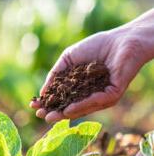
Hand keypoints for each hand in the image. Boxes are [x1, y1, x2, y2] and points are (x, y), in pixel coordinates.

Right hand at [31, 12, 153, 122]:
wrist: (122, 39)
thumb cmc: (96, 46)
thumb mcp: (68, 59)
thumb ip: (55, 74)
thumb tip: (42, 92)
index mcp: (78, 86)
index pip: (60, 97)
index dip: (46, 102)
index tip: (33, 105)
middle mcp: (89, 94)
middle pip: (69, 107)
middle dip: (54, 112)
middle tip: (41, 115)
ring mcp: (101, 96)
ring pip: (81, 108)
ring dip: (65, 113)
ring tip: (51, 116)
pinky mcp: (113, 94)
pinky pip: (95, 102)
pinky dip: (81, 106)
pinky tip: (68, 109)